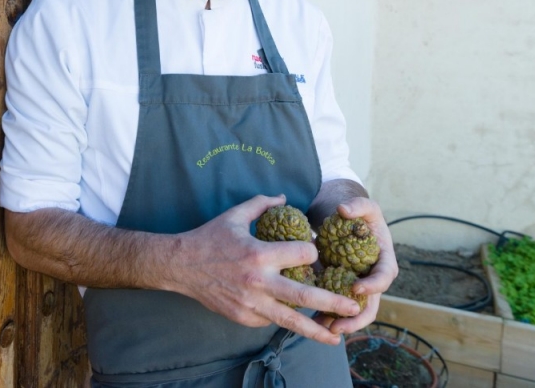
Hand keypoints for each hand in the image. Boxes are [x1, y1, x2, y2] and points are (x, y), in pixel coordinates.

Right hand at [166, 194, 363, 344]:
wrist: (180, 265)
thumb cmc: (209, 237)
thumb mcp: (235, 215)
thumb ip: (262, 204)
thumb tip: (285, 197)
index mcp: (259, 253)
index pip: (302, 256)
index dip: (312, 253)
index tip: (314, 253)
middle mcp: (258, 282)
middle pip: (304, 295)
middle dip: (332, 302)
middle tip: (353, 307)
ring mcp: (250, 303)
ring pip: (290, 321)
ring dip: (316, 330)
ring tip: (336, 336)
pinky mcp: (243, 317)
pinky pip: (269, 320)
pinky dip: (282, 319)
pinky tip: (293, 319)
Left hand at [317, 197, 398, 335]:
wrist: (347, 222)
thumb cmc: (359, 214)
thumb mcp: (364, 205)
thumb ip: (358, 205)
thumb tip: (343, 210)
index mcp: (384, 260)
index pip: (385, 276)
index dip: (373, 285)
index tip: (356, 287)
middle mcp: (372, 278)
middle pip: (370, 305)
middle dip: (357, 318)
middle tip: (339, 325)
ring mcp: (357, 286)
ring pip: (352, 311)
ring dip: (339, 322)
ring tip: (322, 328)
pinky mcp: (341, 288)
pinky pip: (336, 305)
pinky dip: (326, 313)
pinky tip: (310, 321)